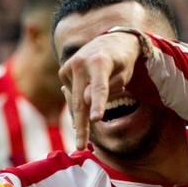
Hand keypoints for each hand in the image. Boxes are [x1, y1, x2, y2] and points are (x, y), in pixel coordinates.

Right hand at [58, 32, 141, 148]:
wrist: (111, 40)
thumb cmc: (123, 60)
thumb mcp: (124, 74)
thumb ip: (109, 89)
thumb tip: (86, 103)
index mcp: (101, 62)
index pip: (100, 87)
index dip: (98, 104)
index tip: (96, 119)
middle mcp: (81, 63)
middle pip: (81, 100)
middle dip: (82, 125)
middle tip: (81, 146)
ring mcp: (69, 66)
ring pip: (75, 101)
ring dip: (81, 117)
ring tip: (86, 136)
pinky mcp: (63, 71)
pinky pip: (72, 94)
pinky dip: (81, 101)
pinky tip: (90, 93)